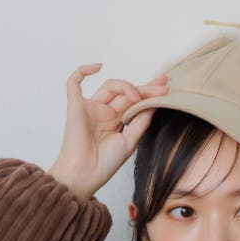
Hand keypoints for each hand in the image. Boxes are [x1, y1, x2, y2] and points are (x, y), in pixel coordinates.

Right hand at [48, 63, 168, 199]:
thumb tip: (155, 102)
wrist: (86, 174)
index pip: (134, 102)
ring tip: (137, 96)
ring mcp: (90, 108)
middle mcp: (103, 113)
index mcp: (116, 122)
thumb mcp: (130, 141)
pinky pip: (73, 83)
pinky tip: (98, 66)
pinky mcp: (76, 106)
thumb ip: (142, 121)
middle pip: (125, 92)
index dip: (149, 93)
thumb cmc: (105, 164)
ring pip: (109, 86)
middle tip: (163, 86)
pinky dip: (83, 71)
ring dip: (125, 86)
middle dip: (144, 88)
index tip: (165, 88)